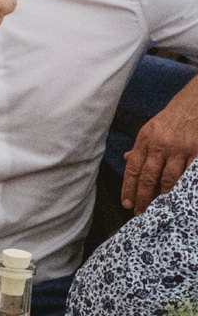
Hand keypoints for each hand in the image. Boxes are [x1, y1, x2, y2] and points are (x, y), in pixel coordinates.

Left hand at [125, 69, 197, 209]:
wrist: (195, 103)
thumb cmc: (171, 119)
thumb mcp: (150, 129)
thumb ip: (140, 147)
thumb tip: (126, 159)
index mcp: (145, 141)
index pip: (133, 170)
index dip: (129, 189)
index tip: (127, 204)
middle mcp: (160, 146)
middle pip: (148, 178)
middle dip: (143, 198)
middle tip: (141, 213)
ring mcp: (180, 149)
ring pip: (169, 179)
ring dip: (164, 196)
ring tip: (160, 209)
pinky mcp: (197, 151)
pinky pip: (190, 174)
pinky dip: (184, 187)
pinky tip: (181, 197)